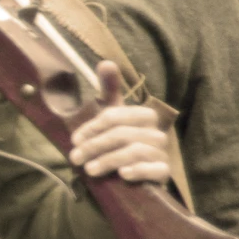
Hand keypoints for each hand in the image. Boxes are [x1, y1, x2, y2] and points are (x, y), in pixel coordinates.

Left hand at [67, 61, 170, 185]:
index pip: (115, 116)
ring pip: (135, 151)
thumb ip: (110, 91)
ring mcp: (161, 152)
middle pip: (122, 134)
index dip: (92, 127)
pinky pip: (155, 169)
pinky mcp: (164, 172)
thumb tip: (106, 62)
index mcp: (143, 116)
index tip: (75, 140)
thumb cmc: (119, 143)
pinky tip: (123, 174)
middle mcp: (156, 132)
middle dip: (94, 146)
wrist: (134, 176)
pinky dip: (138, 171)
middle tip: (75, 158)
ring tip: (89, 169)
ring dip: (108, 160)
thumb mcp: (112, 118)